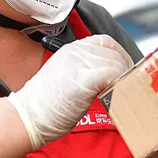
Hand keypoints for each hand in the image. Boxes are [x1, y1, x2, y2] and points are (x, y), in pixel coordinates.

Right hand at [7, 35, 133, 149]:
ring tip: (126, 91)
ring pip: (116, 63)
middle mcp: (75, 52)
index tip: (124, 69)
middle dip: (126, 67)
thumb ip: (83, 70)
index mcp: (70, 49)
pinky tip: (118, 94)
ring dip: (125, 77)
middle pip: (113, 51)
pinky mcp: (83, 79)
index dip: (118, 54)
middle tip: (130, 83)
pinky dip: (121, 84)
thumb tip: (106, 78)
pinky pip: (113, 74)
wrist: (27, 116)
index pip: (104, 41)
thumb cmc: (44, 105)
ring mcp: (78, 63)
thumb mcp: (63, 77)